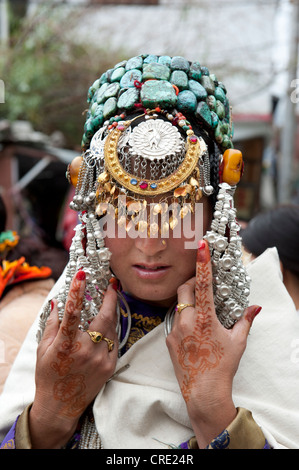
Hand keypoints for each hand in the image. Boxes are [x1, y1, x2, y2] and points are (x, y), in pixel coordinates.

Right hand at [29, 270, 117, 447]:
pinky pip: (116, 342)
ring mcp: (101, 359)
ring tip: (111, 300)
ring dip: (112, 312)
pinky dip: (113, 330)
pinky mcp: (110, 366)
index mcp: (66, 345)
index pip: (73, 312)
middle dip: (110, 298)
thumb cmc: (49, 375)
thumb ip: (52, 324)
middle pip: (104, 317)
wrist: (61, 405)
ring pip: (112, 328)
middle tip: (113, 284)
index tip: (82, 274)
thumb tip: (57, 302)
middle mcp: (86, 351)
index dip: (78, 291)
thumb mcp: (44, 349)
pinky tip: (109, 323)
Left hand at [166, 240, 260, 446]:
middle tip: (201, 284)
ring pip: (178, 306)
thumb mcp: (238, 341)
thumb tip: (255, 308)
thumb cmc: (223, 366)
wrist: (203, 392)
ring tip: (200, 312)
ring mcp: (174, 330)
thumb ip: (245, 320)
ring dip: (187, 303)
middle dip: (192, 282)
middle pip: (184, 289)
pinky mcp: (168, 340)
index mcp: (204, 318)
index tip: (200, 246)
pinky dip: (183, 319)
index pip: (203, 283)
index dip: (202, 263)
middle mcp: (186, 321)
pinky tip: (193, 331)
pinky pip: (174, 322)